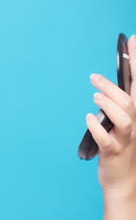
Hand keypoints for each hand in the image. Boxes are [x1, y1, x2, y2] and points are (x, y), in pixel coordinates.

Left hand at [86, 35, 135, 198]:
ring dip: (109, 105)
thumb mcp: (120, 121)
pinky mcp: (114, 152)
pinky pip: (107, 141)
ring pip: (124, 119)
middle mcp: (135, 124)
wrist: (123, 179)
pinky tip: (89, 119)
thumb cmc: (120, 145)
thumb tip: (104, 84)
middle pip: (130, 101)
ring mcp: (126, 139)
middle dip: (114, 86)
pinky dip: (98, 129)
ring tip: (94, 97)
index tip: (132, 40)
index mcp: (135, 113)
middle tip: (93, 77)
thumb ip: (115, 102)